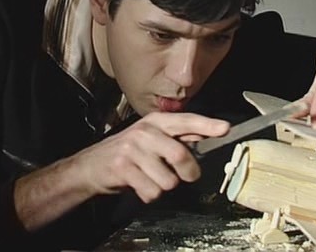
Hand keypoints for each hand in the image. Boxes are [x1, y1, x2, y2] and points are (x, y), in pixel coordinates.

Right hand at [72, 113, 228, 202]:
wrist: (90, 166)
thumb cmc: (127, 153)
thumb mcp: (151, 138)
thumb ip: (177, 137)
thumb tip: (206, 134)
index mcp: (155, 121)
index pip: (186, 121)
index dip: (207, 125)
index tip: (225, 129)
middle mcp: (144, 132)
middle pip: (181, 156)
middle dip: (189, 173)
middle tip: (187, 176)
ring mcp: (132, 150)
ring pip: (168, 180)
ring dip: (164, 186)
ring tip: (151, 178)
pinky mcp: (122, 168)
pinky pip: (152, 191)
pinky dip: (150, 194)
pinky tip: (140, 185)